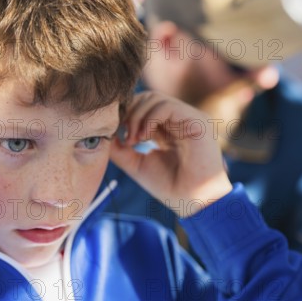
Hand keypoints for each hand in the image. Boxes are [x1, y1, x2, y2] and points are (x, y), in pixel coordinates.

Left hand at [110, 92, 231, 216]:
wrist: (193, 202)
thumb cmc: (169, 187)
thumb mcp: (136, 164)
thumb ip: (119, 149)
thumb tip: (105, 133)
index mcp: (167, 128)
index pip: (142, 106)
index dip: (126, 115)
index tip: (117, 135)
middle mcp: (178, 120)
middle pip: (146, 98)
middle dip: (129, 113)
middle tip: (125, 137)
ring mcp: (188, 118)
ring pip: (155, 99)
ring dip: (137, 117)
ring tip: (133, 140)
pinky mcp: (197, 121)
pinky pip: (167, 106)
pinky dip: (149, 119)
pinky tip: (144, 137)